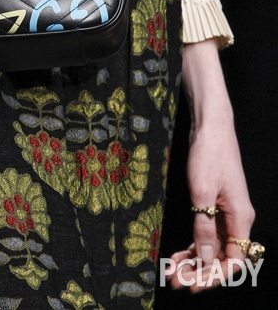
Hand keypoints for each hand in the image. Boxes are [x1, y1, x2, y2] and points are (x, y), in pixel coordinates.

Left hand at [168, 42, 255, 290]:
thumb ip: (203, 226)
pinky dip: (192, 246)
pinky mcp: (214, 205)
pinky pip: (205, 233)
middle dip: (200, 272)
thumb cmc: (209, 154)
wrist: (210, 126)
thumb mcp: (202, 191)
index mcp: (240, 217)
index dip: (215, 275)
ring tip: (171, 273)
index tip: (194, 283)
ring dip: (194, 261)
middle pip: (222, 256)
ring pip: (212, 247)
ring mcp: (225, 213)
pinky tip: (176, 256)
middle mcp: (236, 219)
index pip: (234, 259)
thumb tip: (206, 259)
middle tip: (175, 281)